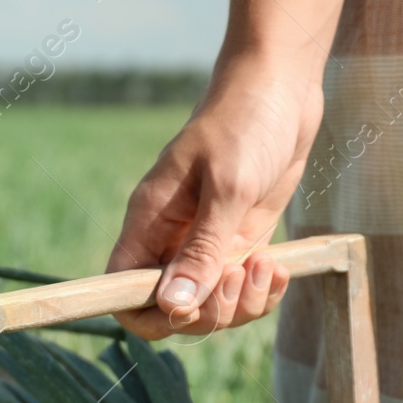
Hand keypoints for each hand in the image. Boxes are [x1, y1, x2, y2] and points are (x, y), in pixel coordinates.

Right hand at [107, 61, 324, 339]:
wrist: (280, 88)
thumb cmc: (245, 124)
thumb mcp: (228, 187)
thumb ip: (202, 250)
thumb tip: (173, 307)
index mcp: (149, 224)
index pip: (122, 290)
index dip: (147, 314)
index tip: (187, 308)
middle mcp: (171, 241)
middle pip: (170, 311)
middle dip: (208, 311)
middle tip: (238, 274)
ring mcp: (206, 245)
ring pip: (210, 308)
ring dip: (241, 303)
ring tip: (266, 265)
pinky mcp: (238, 243)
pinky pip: (241, 292)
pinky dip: (261, 291)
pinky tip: (278, 267)